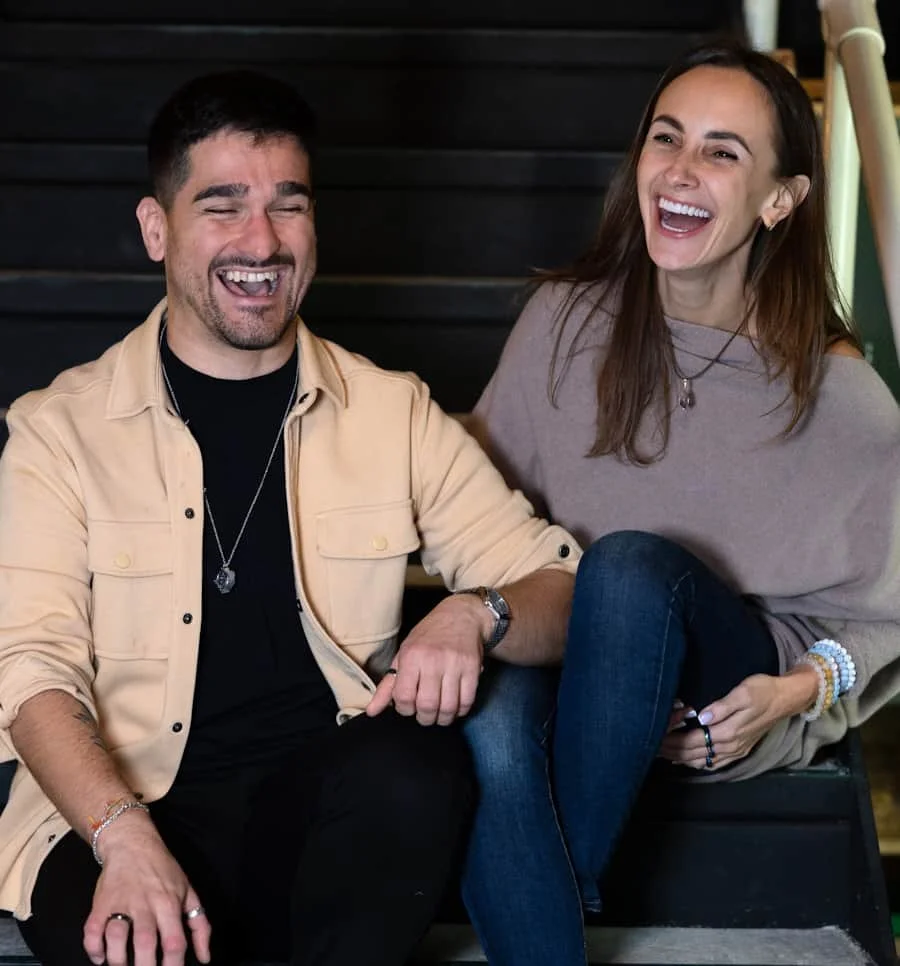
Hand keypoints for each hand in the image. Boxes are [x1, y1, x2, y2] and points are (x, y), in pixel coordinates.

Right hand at [83, 816, 210, 965]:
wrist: (133, 843)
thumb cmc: (163, 870)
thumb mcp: (188, 891)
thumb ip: (199, 925)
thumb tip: (205, 957)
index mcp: (169, 903)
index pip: (174, 942)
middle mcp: (145, 904)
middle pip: (145, 943)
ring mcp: (121, 903)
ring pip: (116, 937)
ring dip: (117, 960)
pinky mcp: (101, 903)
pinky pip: (92, 931)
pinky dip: (93, 949)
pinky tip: (101, 958)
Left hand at [366, 594, 486, 724]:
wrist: (461, 616)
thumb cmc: (429, 637)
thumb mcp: (404, 654)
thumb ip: (388, 685)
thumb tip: (371, 711)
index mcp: (412, 656)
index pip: (404, 697)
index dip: (404, 709)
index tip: (408, 706)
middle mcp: (433, 660)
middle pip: (427, 706)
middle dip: (424, 718)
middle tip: (424, 714)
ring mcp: (455, 664)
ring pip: (448, 707)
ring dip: (442, 718)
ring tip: (439, 714)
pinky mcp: (473, 669)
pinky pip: (467, 701)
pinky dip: (460, 711)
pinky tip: (454, 707)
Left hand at [659, 674, 788, 770]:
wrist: (786, 698)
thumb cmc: (763, 690)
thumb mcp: (742, 692)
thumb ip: (721, 707)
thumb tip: (701, 717)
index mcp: (729, 731)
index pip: (692, 741)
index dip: (672, 739)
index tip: (656, 734)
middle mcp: (731, 746)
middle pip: (694, 754)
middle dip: (671, 750)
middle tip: (651, 744)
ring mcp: (736, 750)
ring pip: (702, 760)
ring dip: (681, 758)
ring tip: (662, 751)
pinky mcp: (739, 749)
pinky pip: (714, 762)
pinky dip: (696, 761)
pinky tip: (685, 759)